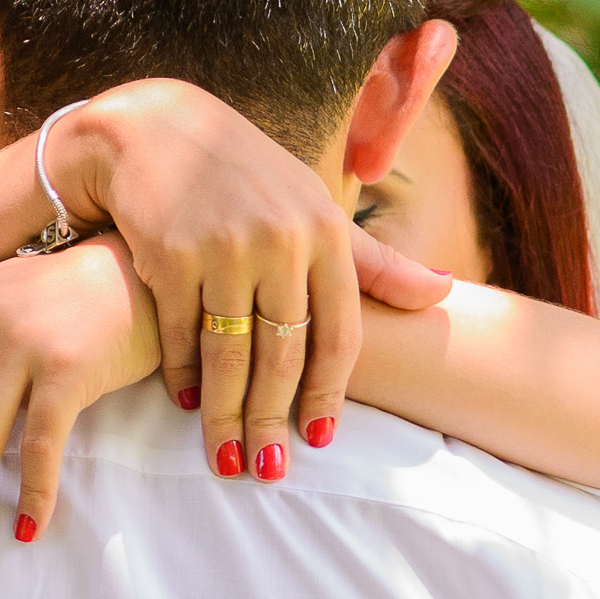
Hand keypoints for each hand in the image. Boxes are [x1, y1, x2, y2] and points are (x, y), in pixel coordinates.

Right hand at [73, 79, 451, 479]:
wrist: (154, 128)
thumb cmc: (246, 176)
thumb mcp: (314, 206)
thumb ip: (375, 261)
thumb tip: (445, 293)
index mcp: (325, 231)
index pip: (339, 334)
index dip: (329, 394)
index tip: (318, 439)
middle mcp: (281, 240)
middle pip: (284, 355)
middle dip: (272, 419)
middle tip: (268, 469)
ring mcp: (224, 247)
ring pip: (231, 354)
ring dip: (226, 414)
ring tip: (225, 459)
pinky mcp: (171, 254)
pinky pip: (182, 332)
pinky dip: (182, 373)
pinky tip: (184, 401)